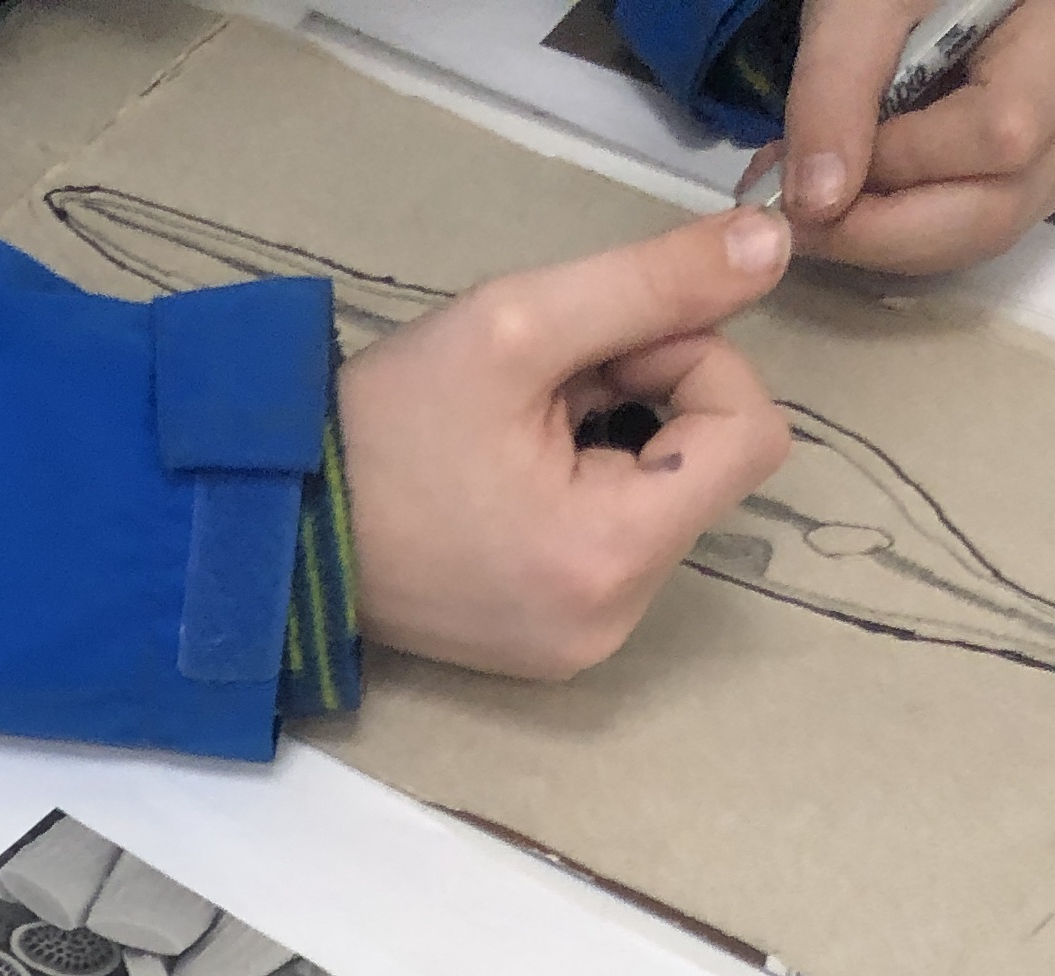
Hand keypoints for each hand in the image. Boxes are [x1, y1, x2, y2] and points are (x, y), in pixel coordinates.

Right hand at [340, 206, 795, 680]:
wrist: (279, 527)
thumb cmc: (385, 428)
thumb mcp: (516, 325)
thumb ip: (653, 282)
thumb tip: (774, 247)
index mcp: (610, 556)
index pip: (750, 434)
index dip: (697, 361)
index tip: (606, 352)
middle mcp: (613, 621)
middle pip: (713, 470)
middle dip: (649, 403)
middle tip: (548, 392)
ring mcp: (584, 646)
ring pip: (672, 504)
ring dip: (620, 443)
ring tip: (518, 441)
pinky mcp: (558, 649)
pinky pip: (625, 548)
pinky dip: (593, 493)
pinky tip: (514, 484)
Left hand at [752, 0, 1054, 271]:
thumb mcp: (858, 9)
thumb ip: (834, 91)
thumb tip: (819, 203)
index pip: (1003, 135)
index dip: (902, 165)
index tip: (815, 164)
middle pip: (998, 208)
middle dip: (884, 229)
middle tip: (798, 212)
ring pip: (982, 237)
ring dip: (884, 239)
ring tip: (817, 200)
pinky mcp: (1034, 187)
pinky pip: (968, 240)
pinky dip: (898, 236)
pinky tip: (853, 202)